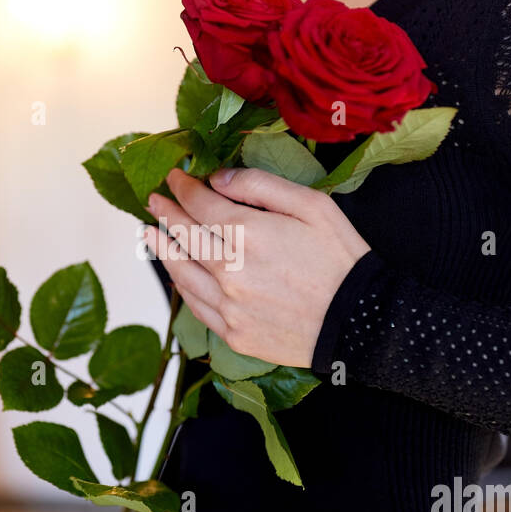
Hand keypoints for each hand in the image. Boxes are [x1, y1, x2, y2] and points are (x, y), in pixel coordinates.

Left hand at [143, 166, 370, 367]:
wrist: (361, 322)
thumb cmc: (341, 259)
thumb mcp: (312, 205)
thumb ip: (260, 186)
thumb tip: (218, 179)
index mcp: (248, 234)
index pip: (200, 204)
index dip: (183, 187)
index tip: (175, 177)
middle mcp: (229, 271)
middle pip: (184, 236)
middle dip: (165, 214)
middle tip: (152, 201)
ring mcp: (228, 306)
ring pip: (181, 273)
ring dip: (162, 250)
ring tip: (149, 234)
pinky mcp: (234, 333)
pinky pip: (196, 307)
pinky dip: (181, 286)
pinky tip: (177, 275)